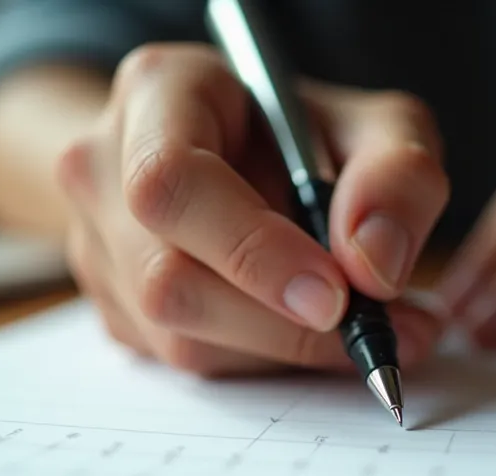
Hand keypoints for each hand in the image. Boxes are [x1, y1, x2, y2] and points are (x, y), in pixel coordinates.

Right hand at [59, 44, 448, 374]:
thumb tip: (375, 265)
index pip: (170, 182)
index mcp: (158, 93)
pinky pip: (184, 361)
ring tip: (356, 328)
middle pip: (168, 280)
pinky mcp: (115, 309)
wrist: (239, 155)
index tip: (336, 293)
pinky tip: (302, 328)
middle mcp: (103, 168)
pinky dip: (261, 360)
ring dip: (280, 350)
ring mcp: (96, 245)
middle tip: (373, 330)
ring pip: (177, 337)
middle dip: (282, 325)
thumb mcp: (379, 127)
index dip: (252, 249)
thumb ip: (399, 177)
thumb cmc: (307, 138)